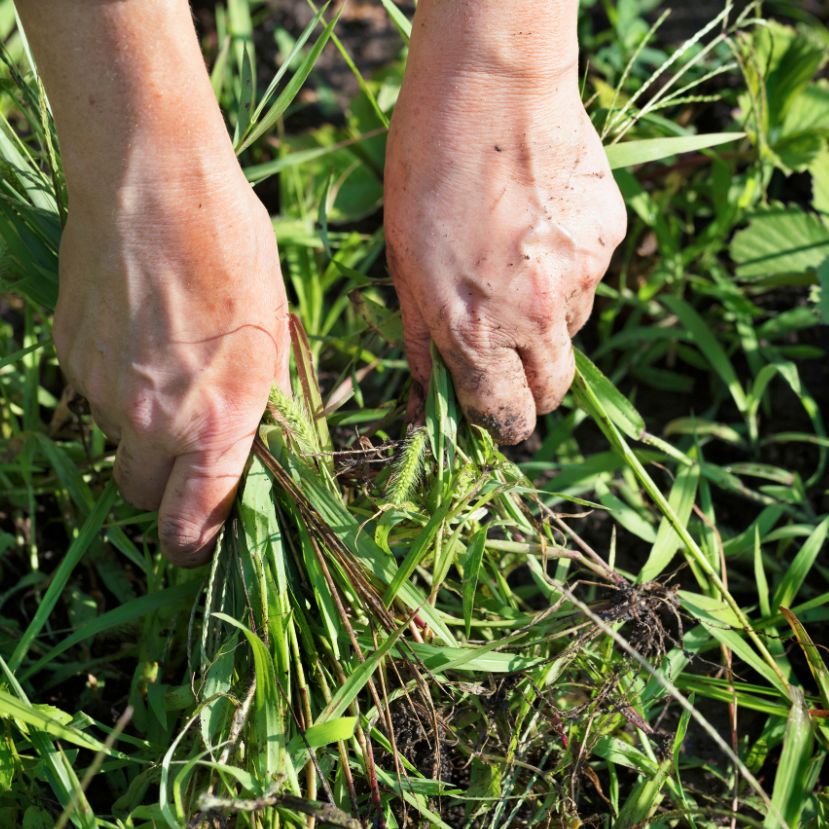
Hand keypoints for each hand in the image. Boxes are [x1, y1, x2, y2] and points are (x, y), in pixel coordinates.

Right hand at [55, 168, 288, 566]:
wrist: (153, 184)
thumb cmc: (233, 253)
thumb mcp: (273, 336)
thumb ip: (260, 408)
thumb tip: (255, 450)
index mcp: (217, 422)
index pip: (193, 525)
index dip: (198, 545)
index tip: (203, 540)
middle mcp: (152, 420)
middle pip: (143, 498)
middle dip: (166, 491)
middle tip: (191, 454)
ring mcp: (101, 390)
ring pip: (118, 443)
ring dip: (143, 431)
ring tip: (171, 368)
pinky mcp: (69, 356)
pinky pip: (95, 396)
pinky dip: (117, 386)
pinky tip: (140, 336)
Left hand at [385, 3, 626, 443]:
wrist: (491, 87)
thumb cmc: (426, 172)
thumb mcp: (402, 265)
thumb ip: (422, 341)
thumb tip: (425, 401)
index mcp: (475, 331)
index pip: (505, 417)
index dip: (500, 424)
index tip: (495, 416)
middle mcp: (536, 316)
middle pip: (553, 392)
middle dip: (531, 390)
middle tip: (508, 359)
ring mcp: (580, 277)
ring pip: (571, 331)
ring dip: (546, 322)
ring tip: (515, 264)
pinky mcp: (608, 240)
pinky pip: (589, 279)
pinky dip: (567, 271)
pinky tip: (539, 228)